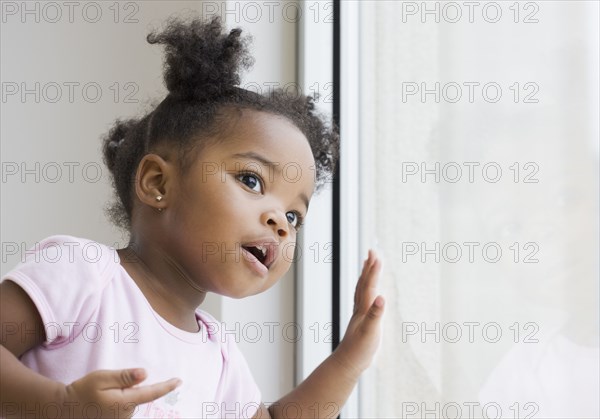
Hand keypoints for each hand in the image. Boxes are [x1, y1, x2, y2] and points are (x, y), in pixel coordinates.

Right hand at [60, 368, 180, 417]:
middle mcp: (125, 414)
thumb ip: (124, 376)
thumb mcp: (102, 378)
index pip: (151, 393)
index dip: (166, 387)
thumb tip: (145, 374)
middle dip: (130, 387)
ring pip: (130, 401)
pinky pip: (123, 407)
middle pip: (139, 395)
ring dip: (122, 395)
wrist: (64, 409)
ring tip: (100, 395)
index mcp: (125, 402)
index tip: (179, 381)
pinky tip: (101, 402)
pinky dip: (117, 401)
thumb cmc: (82, 391)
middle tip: (106, 387)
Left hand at [333, 250, 384, 377]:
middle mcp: (360, 308)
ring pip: (361, 289)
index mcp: (364, 309)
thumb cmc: (360, 350)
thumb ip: (376, 315)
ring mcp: (359, 314)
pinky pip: (362, 298)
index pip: (369, 285)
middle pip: (363, 283)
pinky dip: (365, 289)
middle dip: (368, 267)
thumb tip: (381, 297)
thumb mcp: (371, 333)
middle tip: (371, 251)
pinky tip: (368, 291)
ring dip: (365, 275)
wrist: (348, 363)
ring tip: (367, 264)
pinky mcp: (361, 320)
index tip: (377, 255)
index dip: (373, 271)